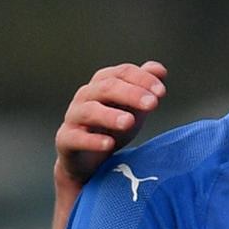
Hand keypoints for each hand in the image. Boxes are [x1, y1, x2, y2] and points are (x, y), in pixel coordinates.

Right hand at [54, 61, 167, 192]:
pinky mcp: (66, 140)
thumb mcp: (132, 108)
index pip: (122, 73)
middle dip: (131, 94)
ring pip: (89, 111)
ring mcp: (74, 117)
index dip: (142, 79)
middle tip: (152, 104)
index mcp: (103, 84)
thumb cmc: (112, 128)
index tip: (161, 92)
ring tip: (129, 122)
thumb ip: (144, 88)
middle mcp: (86, 96)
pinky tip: (109, 144)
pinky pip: (76, 138)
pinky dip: (92, 140)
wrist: (88, 159)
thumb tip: (159, 69)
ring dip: (110, 115)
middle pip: (106, 88)